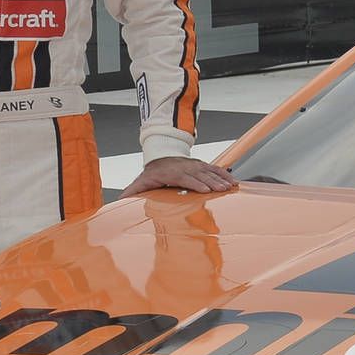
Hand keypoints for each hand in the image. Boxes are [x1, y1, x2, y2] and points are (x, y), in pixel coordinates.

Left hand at [120, 155, 236, 197]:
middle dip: (212, 182)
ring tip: (230, 186)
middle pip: (200, 175)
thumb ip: (133, 191)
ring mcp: (194, 165)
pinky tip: (233, 181)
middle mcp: (185, 167)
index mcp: (171, 173)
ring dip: (221, 179)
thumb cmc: (153, 172)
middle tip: (222, 189)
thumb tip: (121, 200)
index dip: (195, 183)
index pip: (184, 177)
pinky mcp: (201, 165)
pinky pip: (214, 169)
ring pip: (209, 171)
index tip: (204, 190)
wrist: (161, 155)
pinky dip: (224, 174)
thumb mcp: (142, 181)